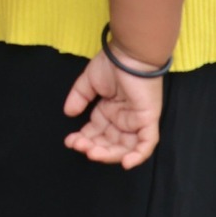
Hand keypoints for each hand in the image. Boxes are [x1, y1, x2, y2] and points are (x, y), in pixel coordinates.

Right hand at [63, 50, 166, 169]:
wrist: (130, 53)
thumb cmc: (112, 64)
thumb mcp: (89, 81)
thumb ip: (79, 97)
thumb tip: (68, 112)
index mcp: (110, 111)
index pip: (96, 132)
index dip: (83, 139)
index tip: (69, 141)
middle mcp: (123, 119)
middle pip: (108, 143)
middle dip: (93, 147)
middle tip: (79, 146)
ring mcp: (136, 121)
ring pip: (124, 148)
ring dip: (108, 154)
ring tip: (91, 152)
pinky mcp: (148, 120)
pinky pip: (146, 144)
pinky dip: (137, 156)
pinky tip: (124, 163)